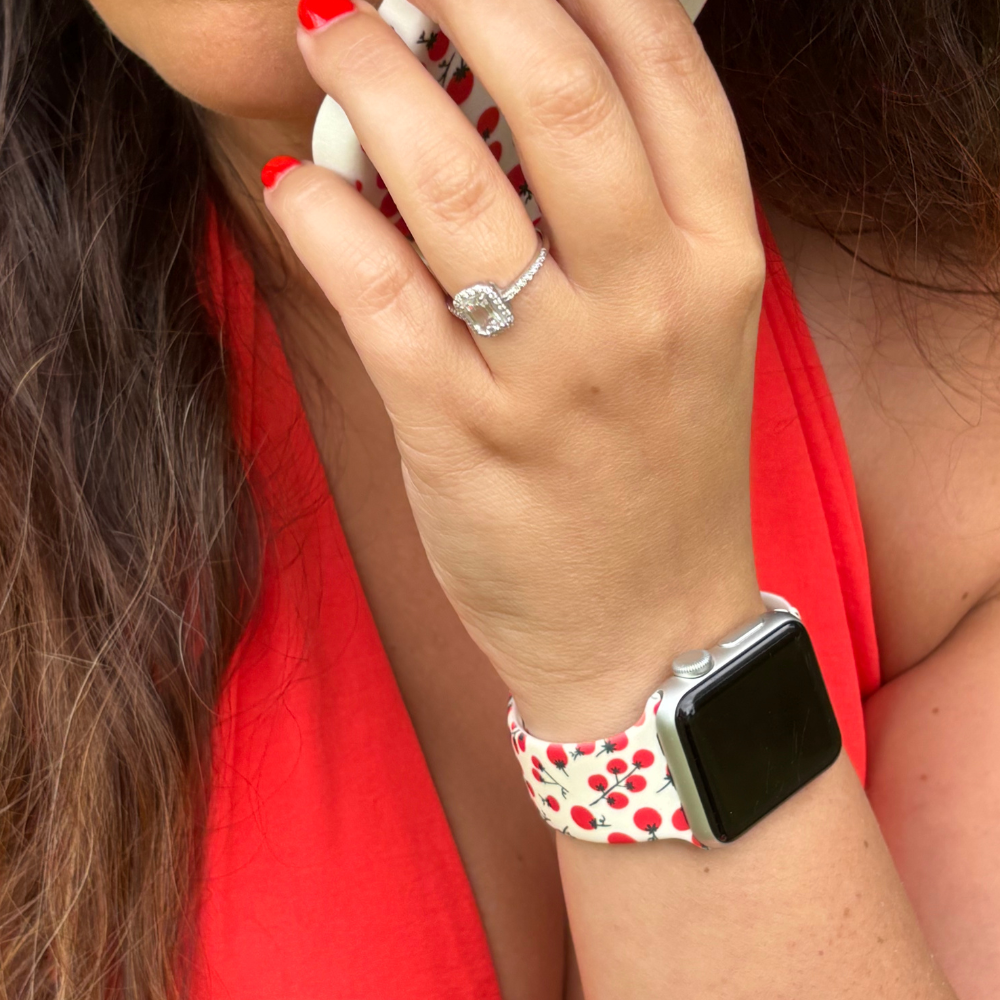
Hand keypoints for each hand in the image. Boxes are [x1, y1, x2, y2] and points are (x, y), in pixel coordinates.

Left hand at [264, 0, 765, 739]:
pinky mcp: (467, 438)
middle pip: (557, 96)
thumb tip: (520, 101)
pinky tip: (296, 184)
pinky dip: (325, 219)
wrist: (652, 632)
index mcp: (718, 262)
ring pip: (453, 187)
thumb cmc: (661, 474)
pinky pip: (380, 297)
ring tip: (328, 30)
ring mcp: (558, 376)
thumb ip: (633, 224)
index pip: (665, 70)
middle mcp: (649, 304)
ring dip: (375, 82)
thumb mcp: (689, 337)